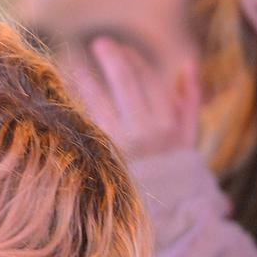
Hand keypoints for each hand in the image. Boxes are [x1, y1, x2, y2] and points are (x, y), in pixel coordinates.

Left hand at [71, 37, 199, 159]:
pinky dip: (75, 102)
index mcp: (168, 123)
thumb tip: (188, 63)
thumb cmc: (173, 169)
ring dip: (84, 76)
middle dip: (111, 57)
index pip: (149, 80)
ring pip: (98, 98)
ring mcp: (119, 143)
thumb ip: (190, 99)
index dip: (134, 60)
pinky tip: (66, 90)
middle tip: (97, 43)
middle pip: (125, 81)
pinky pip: (84, 119)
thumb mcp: (189, 137)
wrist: (164, 213)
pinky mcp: (98, 153)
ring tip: (71, 61)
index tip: (121, 49)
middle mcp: (145, 131)